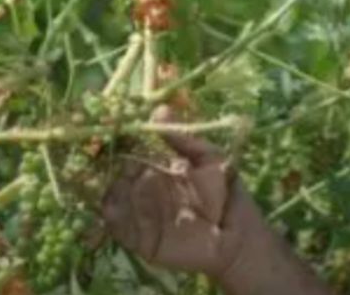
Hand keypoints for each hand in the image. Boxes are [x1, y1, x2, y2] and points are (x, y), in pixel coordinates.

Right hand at [101, 109, 265, 280]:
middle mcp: (145, 191)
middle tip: (113, 160)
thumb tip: (159, 109)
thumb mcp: (210, 159)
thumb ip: (183, 139)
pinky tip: (113, 207)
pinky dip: (113, 218)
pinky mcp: (140, 241)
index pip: (132, 155)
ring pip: (114, 201)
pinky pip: (119, 229)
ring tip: (116, 182)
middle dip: (113, 168)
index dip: (121, 145)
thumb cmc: (226, 193)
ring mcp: (140, 216)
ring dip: (111, 191)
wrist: (238, 237)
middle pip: (118, 177)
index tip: (111, 133)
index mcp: (159, 169)